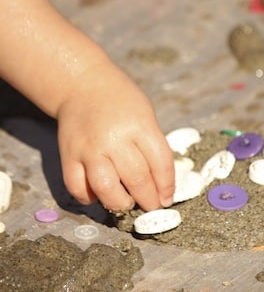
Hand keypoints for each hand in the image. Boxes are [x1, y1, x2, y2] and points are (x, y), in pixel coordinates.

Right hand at [57, 60, 174, 211]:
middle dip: (148, 200)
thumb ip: (152, 146)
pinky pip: (78, 187)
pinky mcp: (68, 156)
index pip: (160, 163)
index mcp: (139, 125)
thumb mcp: (145, 115)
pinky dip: (89, 198)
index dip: (166, 186)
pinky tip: (99, 195)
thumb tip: (161, 185)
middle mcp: (114, 138)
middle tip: (150, 206)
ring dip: (121, 203)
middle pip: (137, 179)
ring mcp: (89, 148)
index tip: (166, 199)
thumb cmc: (121, 102)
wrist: (82, 85)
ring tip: (127, 202)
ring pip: (106, 189)